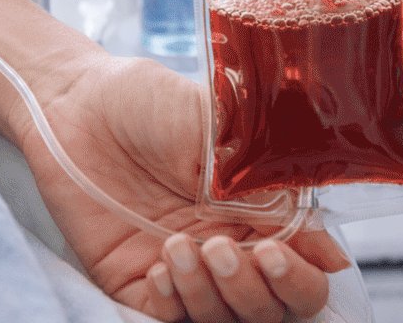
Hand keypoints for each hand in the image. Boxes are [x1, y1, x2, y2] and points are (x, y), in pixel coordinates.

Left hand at [18, 56, 350, 321]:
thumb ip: (269, 188)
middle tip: (222, 249)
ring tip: (179, 246)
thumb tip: (325, 248)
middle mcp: (228, 246)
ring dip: (209, 295)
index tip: (277, 251)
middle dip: (254, 291)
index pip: (304, 272)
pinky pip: (168, 321)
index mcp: (259, 213)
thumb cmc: (150, 102)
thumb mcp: (221, 132)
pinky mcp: (135, 280)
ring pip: (222, 319)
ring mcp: (184, 268)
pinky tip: (159, 268)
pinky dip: (172, 306)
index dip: (299, 276)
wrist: (77, 101)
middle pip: (268, 309)